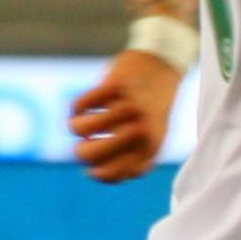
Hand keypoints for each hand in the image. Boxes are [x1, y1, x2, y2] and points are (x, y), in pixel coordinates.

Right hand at [67, 46, 179, 181]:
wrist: (163, 66)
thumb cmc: (150, 110)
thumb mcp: (150, 140)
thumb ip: (129, 161)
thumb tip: (93, 171)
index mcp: (148, 150)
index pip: (109, 173)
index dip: (95, 172)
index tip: (94, 165)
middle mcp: (140, 132)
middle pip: (87, 153)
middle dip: (81, 150)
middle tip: (87, 140)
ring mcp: (128, 108)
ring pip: (79, 127)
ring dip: (77, 124)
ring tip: (84, 120)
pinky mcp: (115, 86)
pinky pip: (79, 104)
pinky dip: (77, 106)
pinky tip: (85, 106)